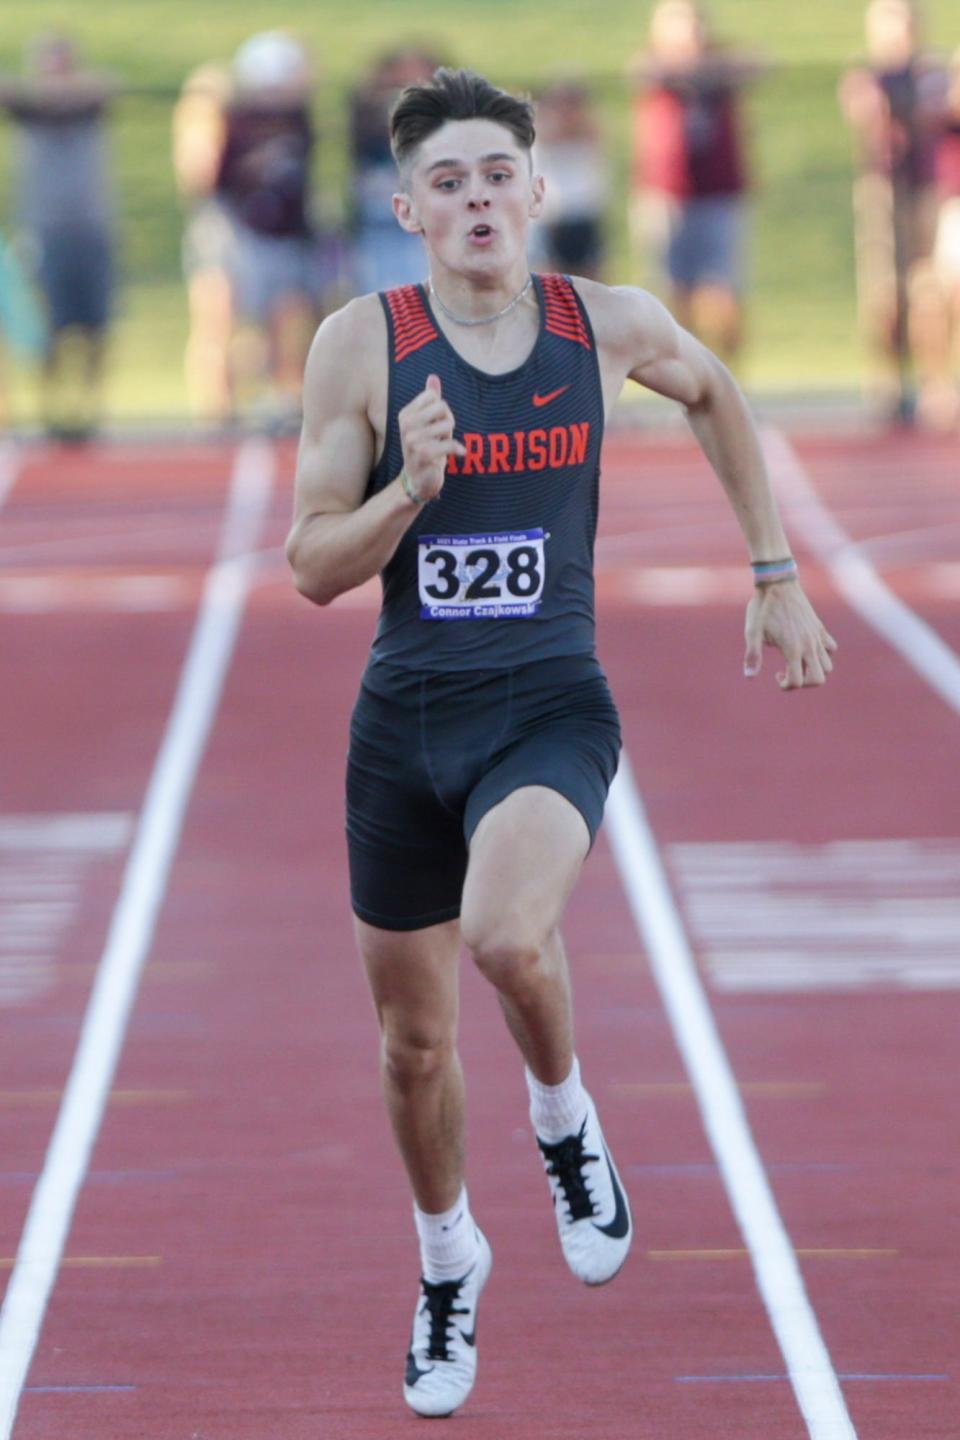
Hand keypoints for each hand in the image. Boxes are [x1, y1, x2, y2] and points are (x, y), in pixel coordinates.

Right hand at [397, 374, 465, 502]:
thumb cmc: (425, 448)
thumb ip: (430, 400)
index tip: (436, 424)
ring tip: (441, 447)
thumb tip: (433, 377)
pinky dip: (458, 449)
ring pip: (448, 424)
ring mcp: (412, 440)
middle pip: (442, 407)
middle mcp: (406, 425)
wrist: (419, 479)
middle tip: (442, 435)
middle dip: (448, 421)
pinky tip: (459, 453)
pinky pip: (450, 444)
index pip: (433, 397)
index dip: (441, 409)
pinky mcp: (423, 454)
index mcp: (405, 414)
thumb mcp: (427, 423)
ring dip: (450, 436)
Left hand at [743, 582, 837, 689]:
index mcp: (792, 648)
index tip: (776, 676)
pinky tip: (806, 648)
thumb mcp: (752, 632)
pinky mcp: (820, 628)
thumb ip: (752, 655)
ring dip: (814, 670)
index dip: (786, 686)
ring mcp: (817, 636)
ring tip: (797, 661)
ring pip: (827, 666)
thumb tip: (749, 676)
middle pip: (819, 679)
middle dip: (805, 683)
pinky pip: (831, 648)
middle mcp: (809, 645)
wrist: (777, 582)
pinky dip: (823, 654)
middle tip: (789, 672)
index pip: (798, 682)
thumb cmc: (762, 607)